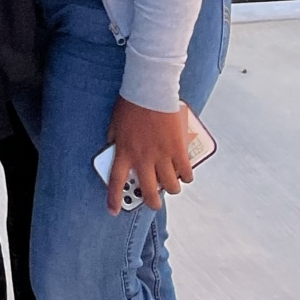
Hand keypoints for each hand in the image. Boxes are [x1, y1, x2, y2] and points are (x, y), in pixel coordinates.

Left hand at [103, 97, 194, 213]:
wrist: (150, 89)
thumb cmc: (131, 102)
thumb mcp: (115, 122)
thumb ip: (114, 138)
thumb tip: (113, 148)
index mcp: (124, 151)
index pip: (116, 181)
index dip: (114, 198)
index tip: (113, 210)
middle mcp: (142, 158)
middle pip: (148, 191)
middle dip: (152, 202)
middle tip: (153, 201)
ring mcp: (162, 156)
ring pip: (170, 186)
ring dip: (171, 188)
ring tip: (171, 184)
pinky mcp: (178, 150)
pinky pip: (186, 173)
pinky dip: (186, 177)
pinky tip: (185, 174)